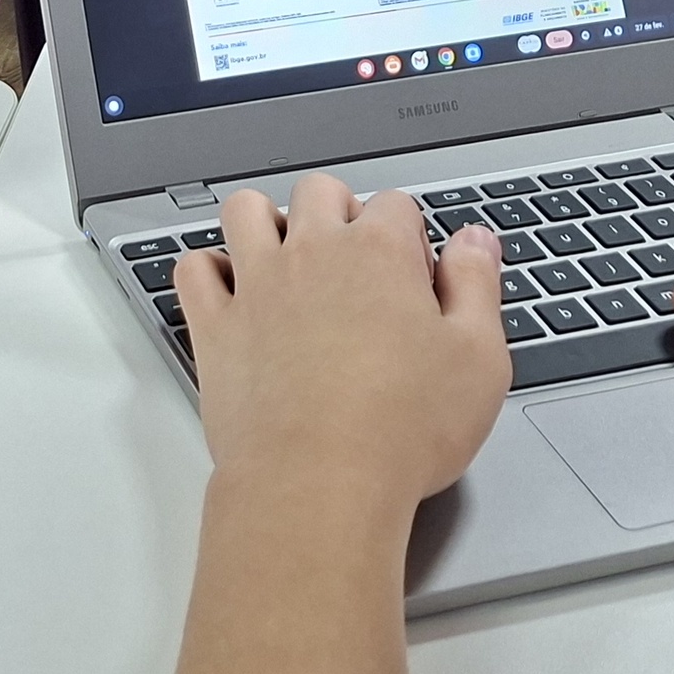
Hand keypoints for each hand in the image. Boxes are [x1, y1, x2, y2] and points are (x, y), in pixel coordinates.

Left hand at [178, 177, 507, 515]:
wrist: (320, 482)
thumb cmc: (404, 430)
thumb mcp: (479, 359)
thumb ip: (477, 287)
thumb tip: (475, 242)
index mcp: (379, 253)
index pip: (394, 205)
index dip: (409, 237)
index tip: (415, 279)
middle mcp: (311, 253)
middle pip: (319, 192)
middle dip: (339, 212)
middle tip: (355, 262)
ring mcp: (255, 285)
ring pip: (245, 210)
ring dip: (265, 221)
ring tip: (287, 257)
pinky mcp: (215, 327)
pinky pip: (193, 270)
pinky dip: (209, 270)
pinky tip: (231, 292)